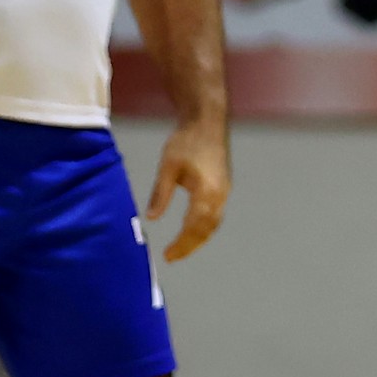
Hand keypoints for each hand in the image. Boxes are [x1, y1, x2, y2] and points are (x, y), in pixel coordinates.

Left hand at [148, 116, 229, 262]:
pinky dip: (204, 227)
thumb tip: (152, 218)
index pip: (195, 226)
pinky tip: (192, 229)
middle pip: (208, 229)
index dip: (182, 243)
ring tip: (181, 248)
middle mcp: (220, 194)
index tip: (168, 255)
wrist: (207, 120)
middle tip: (172, 256)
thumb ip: (161, 193)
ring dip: (199, 238)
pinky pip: (216, 214)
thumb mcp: (168, 166)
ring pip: (214, 223)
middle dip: (190, 245)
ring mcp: (224, 190)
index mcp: (207, 191)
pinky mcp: (223, 186)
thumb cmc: (187, 140)